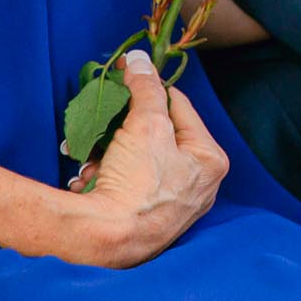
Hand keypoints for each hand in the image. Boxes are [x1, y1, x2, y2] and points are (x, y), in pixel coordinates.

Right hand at [61, 52, 227, 267]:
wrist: (106, 241)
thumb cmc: (138, 181)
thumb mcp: (145, 123)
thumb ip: (146, 88)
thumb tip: (140, 60)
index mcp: (211, 160)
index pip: (180, 107)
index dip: (151, 89)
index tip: (127, 78)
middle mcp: (200, 186)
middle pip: (157, 135)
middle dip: (124, 130)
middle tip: (104, 126)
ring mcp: (174, 207)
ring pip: (138, 161)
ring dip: (111, 155)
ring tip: (93, 160)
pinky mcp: (148, 222)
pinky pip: (129, 186)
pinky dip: (108, 178)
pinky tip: (90, 179)